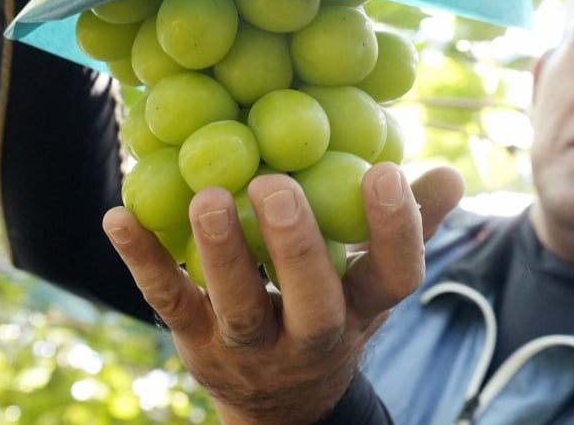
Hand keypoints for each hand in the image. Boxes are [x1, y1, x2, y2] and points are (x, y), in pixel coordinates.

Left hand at [103, 162, 465, 423]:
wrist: (281, 404)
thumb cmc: (336, 313)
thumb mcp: (375, 283)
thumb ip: (410, 227)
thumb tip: (454, 175)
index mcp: (363, 309)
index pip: (396, 278)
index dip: (396, 231)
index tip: (385, 171)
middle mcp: (312, 336)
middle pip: (312, 302)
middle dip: (296, 248)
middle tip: (277, 185)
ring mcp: (250, 346)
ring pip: (238, 307)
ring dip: (221, 253)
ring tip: (207, 197)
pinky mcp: (196, 341)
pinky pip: (170, 302)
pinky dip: (143, 260)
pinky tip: (119, 216)